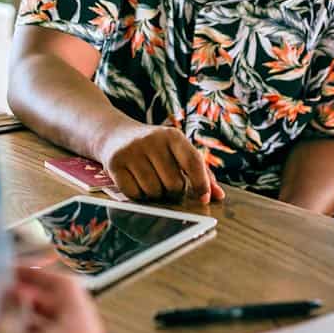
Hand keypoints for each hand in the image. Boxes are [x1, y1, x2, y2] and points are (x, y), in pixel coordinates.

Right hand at [100, 124, 225, 203]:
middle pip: (173, 184)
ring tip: (151, 181)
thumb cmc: (155, 148)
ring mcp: (131, 151)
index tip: (204, 199)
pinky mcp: (114, 163)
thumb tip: (219, 196)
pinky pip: (133, 194)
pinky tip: (136, 183)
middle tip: (167, 184)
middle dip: (173, 191)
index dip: (201, 183)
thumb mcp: (177, 151)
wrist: (114, 134)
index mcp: (173, 136)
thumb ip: (200, 172)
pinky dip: (138, 195)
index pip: (193, 162)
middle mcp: (152, 140)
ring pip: (153, 192)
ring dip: (155, 194)